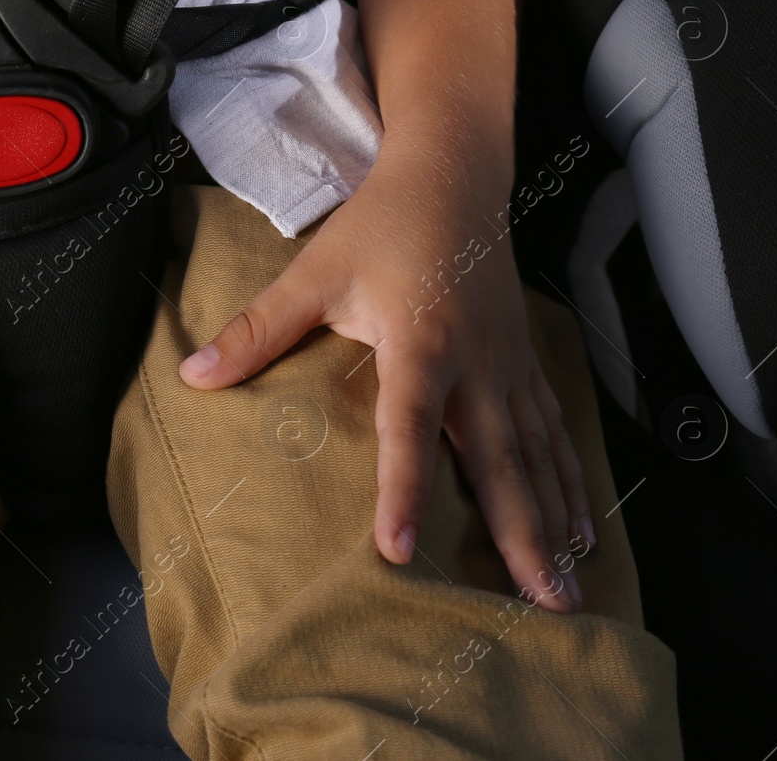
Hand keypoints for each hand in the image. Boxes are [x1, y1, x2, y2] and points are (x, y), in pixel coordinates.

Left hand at [178, 146, 592, 612]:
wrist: (453, 172)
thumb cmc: (381, 224)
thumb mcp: (314, 273)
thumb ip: (258, 330)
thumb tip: (194, 375)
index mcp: (420, 341)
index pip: (408, 428)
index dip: (404, 490)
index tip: (399, 550)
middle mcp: (476, 362)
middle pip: (501, 462)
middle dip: (522, 536)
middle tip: (544, 604)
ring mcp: (510, 363)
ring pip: (539, 456)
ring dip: (557, 522)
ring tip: (568, 589)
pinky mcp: (526, 361)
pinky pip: (554, 431)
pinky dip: (570, 481)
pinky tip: (583, 525)